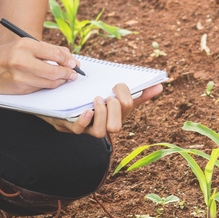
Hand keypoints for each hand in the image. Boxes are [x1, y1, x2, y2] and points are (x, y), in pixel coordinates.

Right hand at [0, 38, 79, 93]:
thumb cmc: (8, 54)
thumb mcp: (26, 45)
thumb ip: (48, 50)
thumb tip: (70, 58)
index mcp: (25, 45)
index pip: (55, 54)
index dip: (68, 60)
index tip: (74, 63)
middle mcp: (22, 60)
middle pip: (54, 70)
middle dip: (67, 73)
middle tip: (73, 74)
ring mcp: (21, 76)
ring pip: (50, 82)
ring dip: (61, 81)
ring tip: (64, 78)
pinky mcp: (20, 88)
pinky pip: (41, 88)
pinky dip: (50, 85)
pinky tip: (51, 81)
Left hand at [38, 83, 163, 137]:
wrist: (58, 101)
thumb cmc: (89, 99)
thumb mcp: (111, 93)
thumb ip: (134, 91)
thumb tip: (160, 85)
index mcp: (115, 114)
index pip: (128, 107)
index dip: (125, 95)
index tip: (117, 85)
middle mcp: (102, 124)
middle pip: (116, 126)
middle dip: (115, 109)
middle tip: (109, 96)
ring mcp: (86, 127)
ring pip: (99, 132)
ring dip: (101, 114)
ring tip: (96, 100)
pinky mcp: (68, 126)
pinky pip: (78, 129)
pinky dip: (84, 121)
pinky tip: (87, 110)